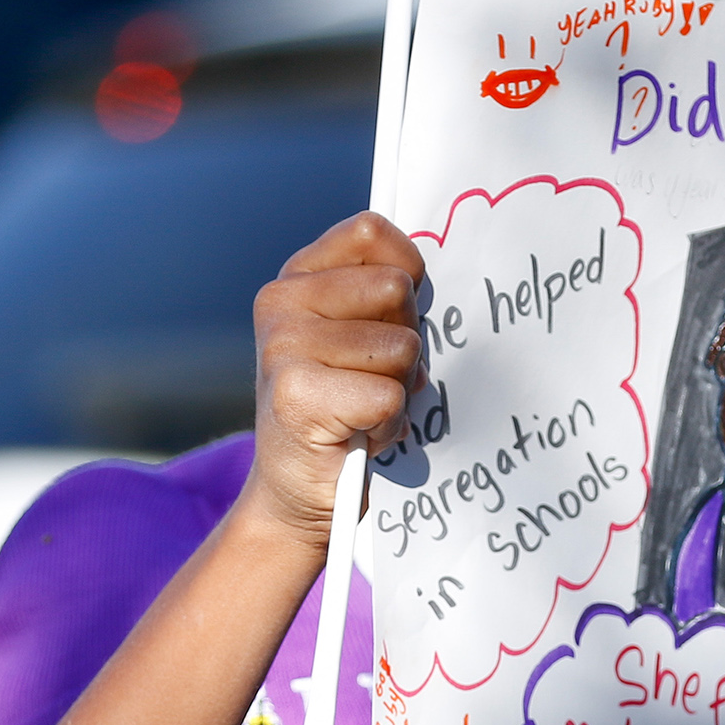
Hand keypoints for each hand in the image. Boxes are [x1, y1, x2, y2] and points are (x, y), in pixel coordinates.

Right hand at [243, 212, 424, 552]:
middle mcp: (281, 303)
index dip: (404, 272)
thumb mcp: (360, 337)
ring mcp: (283, 347)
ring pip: (401, 347)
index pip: (371, 231)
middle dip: (404, 340)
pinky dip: (389, 424)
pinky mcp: (297, 395)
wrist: (295, 493)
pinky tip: (360, 435)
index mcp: (297, 278)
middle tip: (373, 378)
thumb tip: (444, 278)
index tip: (392, 315)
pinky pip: (389, 396)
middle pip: (396, 290)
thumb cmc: (343, 409)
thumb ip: (385, 297)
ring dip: (397, 388)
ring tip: (364, 409)